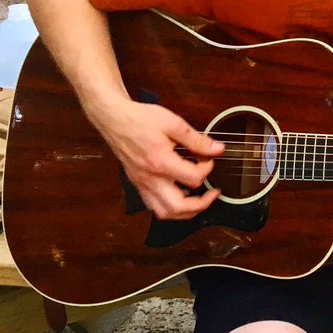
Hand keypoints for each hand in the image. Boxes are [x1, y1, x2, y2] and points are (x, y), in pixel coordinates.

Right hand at [88, 97, 224, 219]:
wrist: (114, 120)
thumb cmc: (141, 119)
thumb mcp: (174, 123)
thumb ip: (197, 140)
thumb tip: (217, 149)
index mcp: (161, 162)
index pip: (193, 179)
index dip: (207, 169)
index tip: (209, 158)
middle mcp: (150, 179)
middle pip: (178, 207)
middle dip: (201, 204)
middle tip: (213, 193)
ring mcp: (142, 184)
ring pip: (164, 213)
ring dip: (185, 212)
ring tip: (198, 200)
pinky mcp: (137, 185)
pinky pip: (153, 206)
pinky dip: (169, 208)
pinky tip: (179, 195)